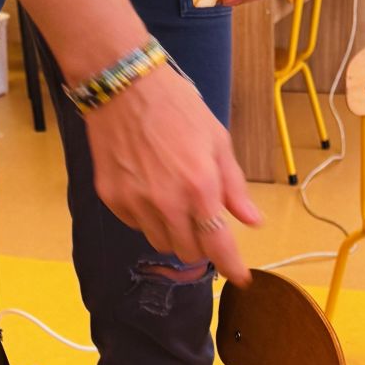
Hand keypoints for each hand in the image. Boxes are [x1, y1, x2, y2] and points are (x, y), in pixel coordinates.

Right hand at [85, 64, 260, 283]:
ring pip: (161, 243)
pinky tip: (149, 189)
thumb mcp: (217, 140)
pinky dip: (147, 218)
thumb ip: (234, 186)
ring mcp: (136, 203)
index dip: (231, 267)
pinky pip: (136, 225)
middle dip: (201, 245)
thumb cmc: (177, 107)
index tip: (240, 278)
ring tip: (174, 202)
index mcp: (200, 187)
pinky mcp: (112, 199)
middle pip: (189, 252)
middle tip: (202, 224)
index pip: (218, 246)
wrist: (124, 86)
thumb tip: (252, 221)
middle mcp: (167, 203)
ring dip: (174, 234)